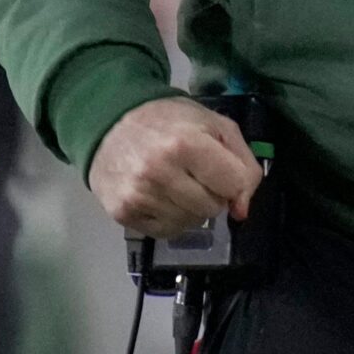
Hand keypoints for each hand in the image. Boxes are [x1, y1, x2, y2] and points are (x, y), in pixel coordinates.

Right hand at [89, 96, 261, 236]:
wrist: (110, 124)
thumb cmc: (170, 121)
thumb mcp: (216, 125)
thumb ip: (243, 164)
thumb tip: (241, 210)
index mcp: (186, 144)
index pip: (234, 185)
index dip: (234, 180)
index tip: (222, 169)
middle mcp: (159, 173)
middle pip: (213, 208)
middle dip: (212, 193)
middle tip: (195, 173)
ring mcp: (138, 195)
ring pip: (191, 222)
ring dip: (192, 207)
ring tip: (177, 182)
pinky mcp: (123, 213)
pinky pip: (167, 232)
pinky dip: (172, 218)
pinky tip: (162, 196)